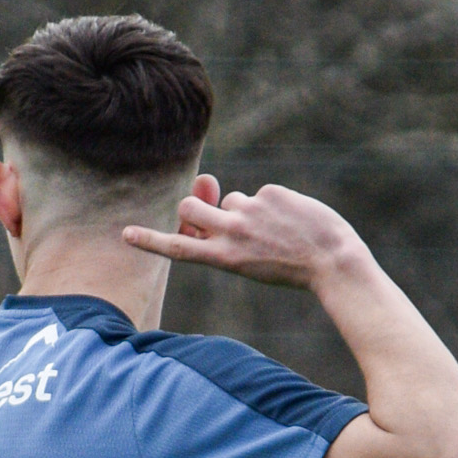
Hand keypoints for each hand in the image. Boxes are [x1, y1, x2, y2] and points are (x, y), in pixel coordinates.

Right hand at [124, 175, 364, 289]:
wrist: (331, 261)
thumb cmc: (288, 267)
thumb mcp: (246, 260)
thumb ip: (221, 232)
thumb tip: (207, 191)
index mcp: (223, 258)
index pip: (178, 247)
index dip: (150, 240)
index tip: (126, 234)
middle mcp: (231, 233)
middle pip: (191, 207)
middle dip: (195, 206)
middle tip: (214, 215)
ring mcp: (250, 211)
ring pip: (230, 199)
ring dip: (244, 210)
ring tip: (273, 230)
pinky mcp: (270, 193)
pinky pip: (261, 194)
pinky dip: (273, 206)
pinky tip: (292, 221)